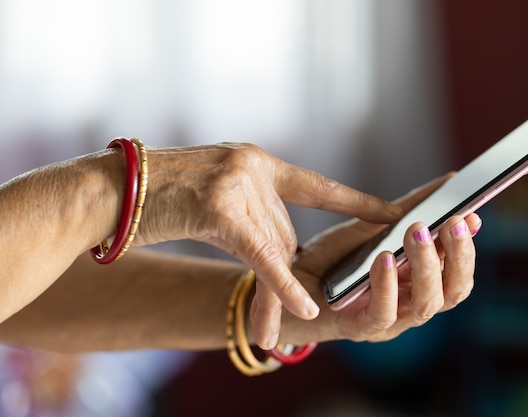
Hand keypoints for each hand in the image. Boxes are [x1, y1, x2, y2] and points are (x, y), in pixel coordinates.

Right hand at [134, 142, 401, 348]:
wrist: (109, 192)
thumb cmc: (160, 197)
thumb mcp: (215, 198)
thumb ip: (253, 216)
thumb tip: (286, 252)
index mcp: (256, 161)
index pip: (317, 185)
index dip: (355, 202)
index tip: (391, 213)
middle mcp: (252, 167)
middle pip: (285, 234)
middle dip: (286, 275)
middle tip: (299, 312)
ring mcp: (236, 184)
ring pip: (272, 252)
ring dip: (278, 293)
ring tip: (280, 333)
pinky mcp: (219, 208)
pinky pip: (261, 256)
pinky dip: (282, 286)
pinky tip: (303, 310)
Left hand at [284, 174, 480, 344]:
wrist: (284, 286)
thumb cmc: (332, 262)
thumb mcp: (370, 229)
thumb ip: (404, 212)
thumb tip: (448, 183)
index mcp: (417, 283)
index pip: (456, 270)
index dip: (467, 245)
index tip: (471, 213)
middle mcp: (410, 305)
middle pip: (452, 291)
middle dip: (458, 256)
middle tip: (453, 221)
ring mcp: (388, 321)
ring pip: (426, 304)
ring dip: (427, 266)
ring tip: (419, 231)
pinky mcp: (358, 329)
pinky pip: (382, 314)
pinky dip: (388, 286)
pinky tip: (385, 259)